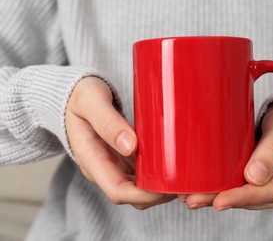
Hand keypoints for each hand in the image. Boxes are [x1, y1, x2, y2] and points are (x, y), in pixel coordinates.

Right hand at [65, 77, 175, 208]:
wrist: (72, 95)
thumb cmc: (80, 94)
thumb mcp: (90, 101)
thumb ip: (107, 122)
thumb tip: (130, 146)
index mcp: (91, 158)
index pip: (117, 191)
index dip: (144, 195)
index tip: (167, 186)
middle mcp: (102, 168)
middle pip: (132, 195)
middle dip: (158, 195)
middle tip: (184, 182)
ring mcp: (113, 165)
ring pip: (138, 189)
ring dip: (161, 188)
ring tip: (184, 177)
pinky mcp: (122, 158)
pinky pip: (141, 175)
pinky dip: (157, 176)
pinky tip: (174, 167)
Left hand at [180, 104, 272, 209]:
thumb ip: (272, 147)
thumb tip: (253, 178)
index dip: (245, 197)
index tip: (219, 200)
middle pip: (261, 200)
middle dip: (228, 200)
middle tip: (194, 200)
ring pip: (254, 202)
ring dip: (224, 200)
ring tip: (194, 198)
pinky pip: (253, 196)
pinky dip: (231, 194)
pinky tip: (208, 194)